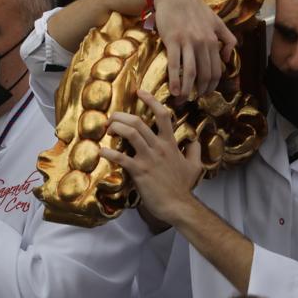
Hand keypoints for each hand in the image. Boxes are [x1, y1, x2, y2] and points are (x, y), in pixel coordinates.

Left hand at [101, 91, 202, 224]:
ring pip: (131, 134)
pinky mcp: (139, 171)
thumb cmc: (184, 188)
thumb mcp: (195, 166)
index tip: (140, 92)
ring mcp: (148, 158)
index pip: (162, 115)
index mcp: (170, 144)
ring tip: (107, 129)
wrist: (179, 206)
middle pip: (139, 122)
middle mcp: (159, 147)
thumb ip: (195, 151)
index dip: (151, 101)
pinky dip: (109, 153)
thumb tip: (195, 141)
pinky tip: (101, 151)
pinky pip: (121, 157)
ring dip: (116, 127)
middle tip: (112, 117)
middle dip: (122, 116)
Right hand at [153, 0, 236, 97]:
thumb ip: (226, 38)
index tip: (205, 92)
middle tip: (194, 98)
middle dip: (200, 91)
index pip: (217, 69)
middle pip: (205, 74)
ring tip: (182, 99)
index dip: (212, 85)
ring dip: (187, 90)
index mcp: (213, 40)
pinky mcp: (172, 41)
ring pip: (191, 72)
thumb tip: (227, 57)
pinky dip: (175, 80)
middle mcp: (203, 43)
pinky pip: (175, 65)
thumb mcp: (216, 21)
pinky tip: (174, 90)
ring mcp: (187, 42)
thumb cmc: (194, 7)